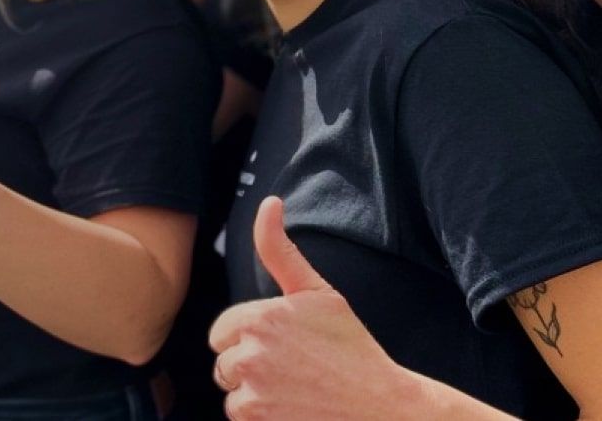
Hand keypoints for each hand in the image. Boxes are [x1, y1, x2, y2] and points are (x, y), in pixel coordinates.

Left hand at [209, 197, 425, 419]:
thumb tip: (269, 202)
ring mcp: (252, 389)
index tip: (284, 343)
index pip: (222, 331)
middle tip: (291, 367)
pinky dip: (260, 416)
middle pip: (222, 362)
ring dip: (253, 392)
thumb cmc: (350, 347)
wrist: (379, 405)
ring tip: (293, 388)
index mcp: (259, 316)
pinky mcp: (257, 418)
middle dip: (247, 365)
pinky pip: (239, 415)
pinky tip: (291, 408)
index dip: (249, 338)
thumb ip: (280, 250)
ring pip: (230, 390)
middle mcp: (249, 352)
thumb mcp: (317, 292)